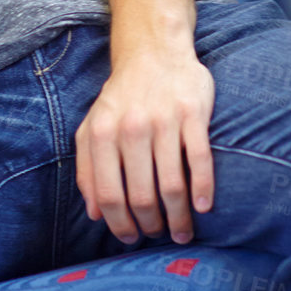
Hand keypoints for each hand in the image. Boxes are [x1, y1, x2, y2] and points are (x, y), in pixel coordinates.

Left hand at [74, 50, 214, 244]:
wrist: (153, 51)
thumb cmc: (122, 98)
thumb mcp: (92, 127)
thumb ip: (87, 168)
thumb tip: (94, 213)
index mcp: (102, 134)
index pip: (109, 194)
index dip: (119, 224)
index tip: (130, 238)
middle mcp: (131, 128)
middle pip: (141, 195)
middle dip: (150, 225)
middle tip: (158, 235)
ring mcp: (164, 120)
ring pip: (172, 184)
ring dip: (178, 217)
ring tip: (183, 232)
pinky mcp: (193, 114)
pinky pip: (200, 160)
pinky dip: (203, 189)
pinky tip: (203, 207)